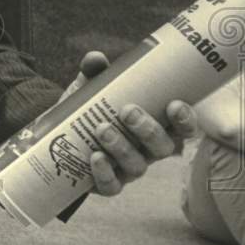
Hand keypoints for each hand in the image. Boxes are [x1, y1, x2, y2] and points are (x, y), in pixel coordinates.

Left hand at [62, 51, 197, 196]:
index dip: (186, 120)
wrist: (58, 135)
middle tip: (127, 111)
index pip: (182, 128)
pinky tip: (95, 157)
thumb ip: (96, 72)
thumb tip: (96, 58)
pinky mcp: (108, 183)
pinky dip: (104, 173)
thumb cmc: (88, 109)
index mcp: (155, 125)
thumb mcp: (92, 88)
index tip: (174, 104)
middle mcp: (148, 150)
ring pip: (137, 165)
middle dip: (148, 130)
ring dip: (122, 147)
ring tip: (102, 129)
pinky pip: (112, 186)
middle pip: (163, 148)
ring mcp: (129, 169)